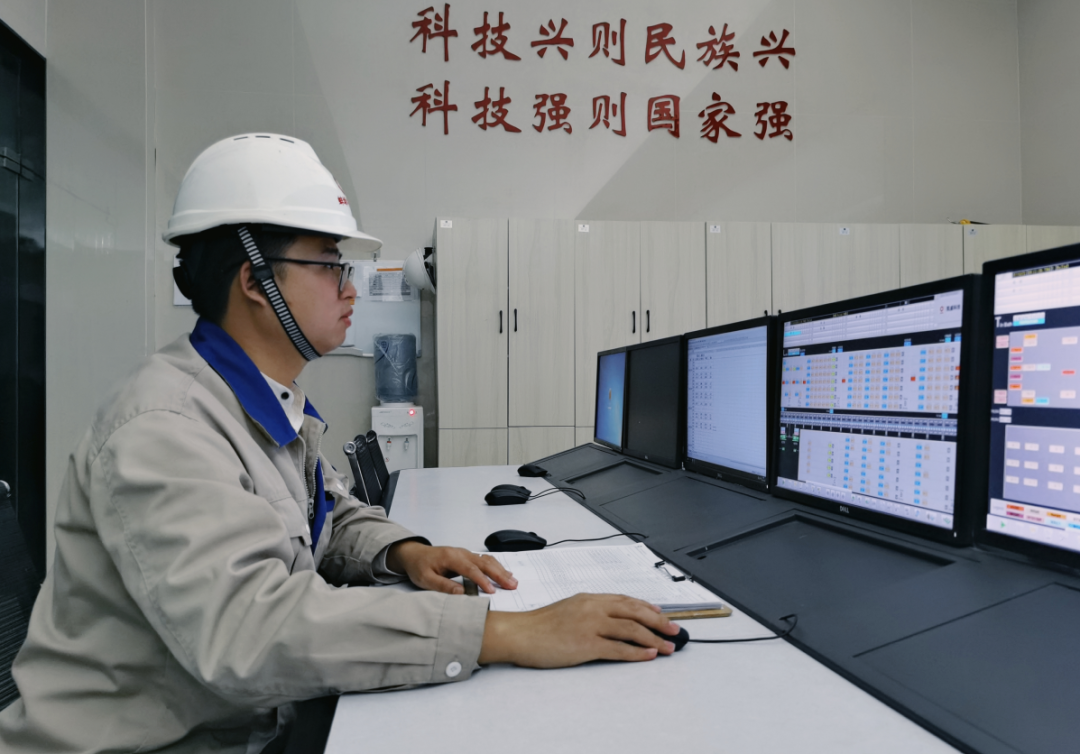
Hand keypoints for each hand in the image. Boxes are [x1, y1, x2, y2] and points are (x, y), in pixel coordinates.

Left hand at [386, 540, 517, 594]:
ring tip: (513, 581)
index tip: (491, 591)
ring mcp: (465, 553)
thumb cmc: (420, 566)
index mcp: (451, 557)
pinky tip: (504, 573)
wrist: (415, 554)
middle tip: (512, 585)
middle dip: (499, 574)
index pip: (470, 569)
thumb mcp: (425, 579)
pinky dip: (497, 567)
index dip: (482, 580)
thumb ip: (443, 585)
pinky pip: (485, 560)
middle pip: (484, 562)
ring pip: (487, 560)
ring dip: (501, 570)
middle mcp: (461, 553)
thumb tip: (461, 593)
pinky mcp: (467, 556)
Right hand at [478, 593, 679, 667]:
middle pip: (634, 612)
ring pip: (631, 629)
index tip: (661, 614)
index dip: (647, 607)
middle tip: (674, 630)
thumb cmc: (539, 625)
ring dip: (653, 639)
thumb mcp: (568, 608)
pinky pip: (618, 648)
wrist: (519, 633)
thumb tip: (610, 619)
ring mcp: (590, 625)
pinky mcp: (586, 644)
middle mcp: (593, 608)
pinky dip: (636, 652)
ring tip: (667, 647)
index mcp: (589, 598)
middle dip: (658, 621)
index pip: (626, 600)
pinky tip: (648, 655)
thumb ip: (590, 610)